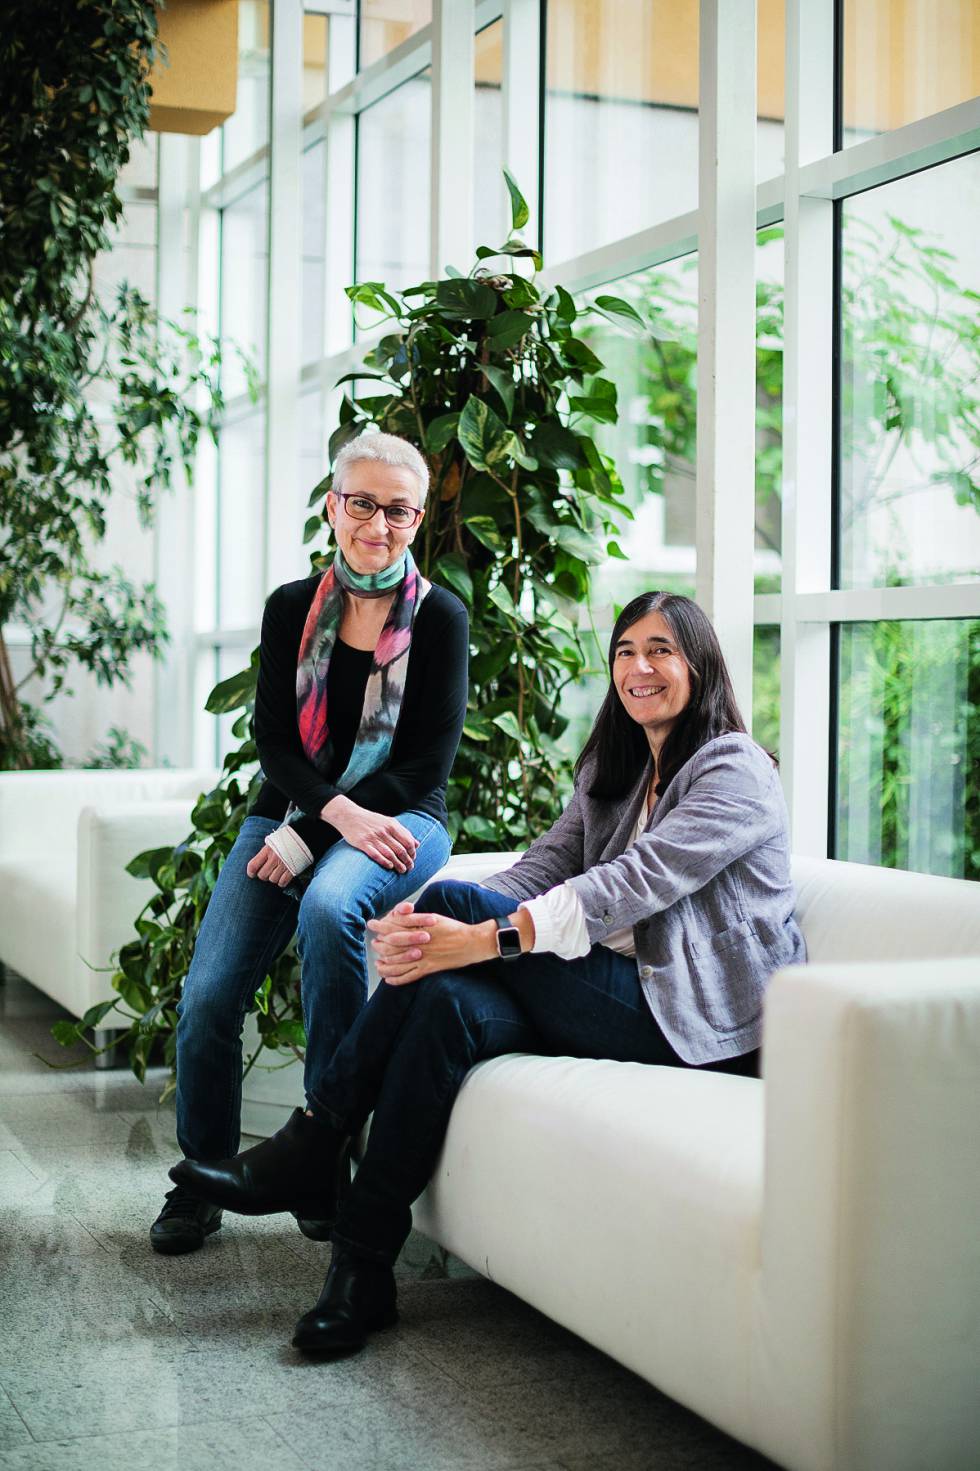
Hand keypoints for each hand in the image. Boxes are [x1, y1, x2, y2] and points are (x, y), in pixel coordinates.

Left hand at [246, 844, 293, 886]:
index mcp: (267, 850)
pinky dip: (281, 882)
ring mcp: (284, 865)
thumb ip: (264, 853)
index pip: (253, 865)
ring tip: (276, 873)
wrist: (302, 837)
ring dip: (273, 878)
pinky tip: (282, 877)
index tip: (251, 874)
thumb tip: (256, 865)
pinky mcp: (292, 870)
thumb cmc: (285, 840)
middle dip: (263, 875)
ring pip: (272, 879)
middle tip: (267, 872)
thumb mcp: (272, 843)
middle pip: (262, 875)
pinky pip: (283, 882)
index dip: (250, 872)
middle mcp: (275, 858)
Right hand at [322, 796, 418, 872]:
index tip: (413, 858)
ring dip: (398, 864)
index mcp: (391, 825)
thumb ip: (403, 832)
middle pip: (400, 849)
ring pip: (390, 854)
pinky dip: (384, 862)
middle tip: (410, 868)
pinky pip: (376, 855)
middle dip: (407, 860)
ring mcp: (373, 837)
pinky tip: (390, 866)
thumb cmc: (370, 820)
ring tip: (402, 870)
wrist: (348, 815)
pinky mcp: (363, 843)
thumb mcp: (388, 822)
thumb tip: (417, 844)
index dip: (412, 852)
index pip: (407, 841)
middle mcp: (383, 831)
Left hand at [367, 901, 494, 985]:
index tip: (372, 924)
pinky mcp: (429, 968)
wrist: (472, 942)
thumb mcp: (434, 918)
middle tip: (374, 945)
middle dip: (379, 945)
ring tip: (378, 964)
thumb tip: (402, 915)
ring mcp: (422, 957)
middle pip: (390, 946)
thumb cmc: (455, 928)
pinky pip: (408, 976)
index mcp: (418, 928)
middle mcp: (417, 943)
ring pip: (396, 963)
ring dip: (384, 964)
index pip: (392, 926)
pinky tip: (389, 980)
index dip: (380, 926)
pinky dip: (396, 979)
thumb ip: (416, 918)